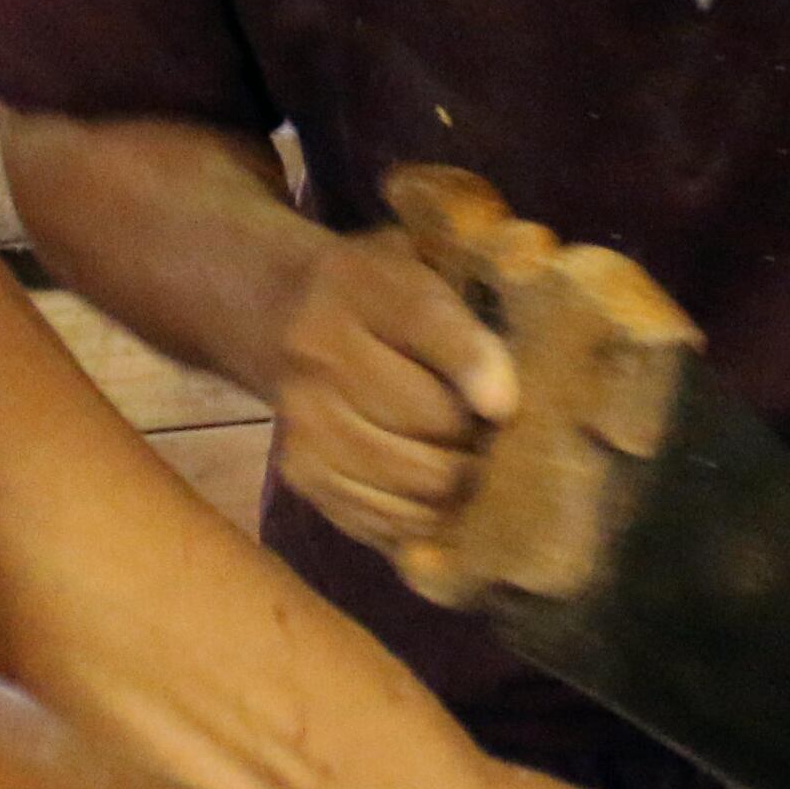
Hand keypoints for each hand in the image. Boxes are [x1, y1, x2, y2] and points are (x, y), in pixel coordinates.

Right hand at [269, 227, 518, 559]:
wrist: (281, 315)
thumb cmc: (377, 295)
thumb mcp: (418, 269)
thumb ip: (465, 315)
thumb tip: (508, 400)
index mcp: (356, 284)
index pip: (426, 325)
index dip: (474, 367)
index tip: (504, 406)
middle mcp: (318, 354)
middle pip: (427, 419)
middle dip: (477, 436)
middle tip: (493, 435)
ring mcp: (304, 422)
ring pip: (413, 480)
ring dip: (457, 484)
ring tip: (466, 462)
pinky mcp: (301, 475)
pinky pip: (384, 520)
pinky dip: (423, 518)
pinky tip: (434, 494)